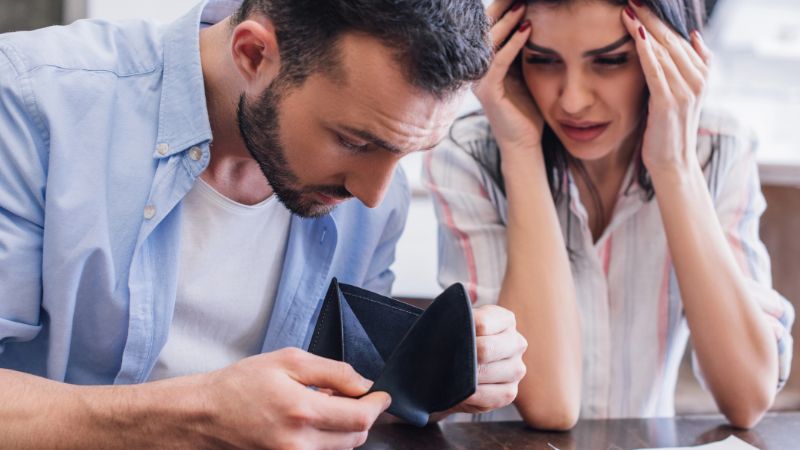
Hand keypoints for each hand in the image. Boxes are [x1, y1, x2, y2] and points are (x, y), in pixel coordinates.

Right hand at [201, 348, 390, 449]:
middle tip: (352, 396)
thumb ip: (332, 372)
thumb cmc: (241, 384)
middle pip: (356, 437)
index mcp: (301, 411)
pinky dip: (328, 441)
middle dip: (363, 416)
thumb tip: (363, 384)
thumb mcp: (288, 361)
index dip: (377, 406)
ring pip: (341, 449)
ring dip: (345, 429)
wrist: (204, 415)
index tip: (381, 395)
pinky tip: (313, 424)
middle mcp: (299, 443)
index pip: (360, 418)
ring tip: (324, 407)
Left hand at [451, 305, 527, 413]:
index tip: (445, 336)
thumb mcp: (455, 324)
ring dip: (464, 377)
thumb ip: (455, 320)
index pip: (481, 323)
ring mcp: (516, 369)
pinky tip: (460, 391)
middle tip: (443, 359)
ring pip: (485, 372)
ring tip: (451, 375)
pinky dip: (469, 395)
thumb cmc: (455, 342)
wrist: (457, 370)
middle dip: (461, 356)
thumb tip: (449, 328)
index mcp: (505, 320)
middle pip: (485, 349)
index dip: (459, 331)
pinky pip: (488, 396)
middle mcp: (516, 343)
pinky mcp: (510, 392)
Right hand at [473, 0, 543, 152]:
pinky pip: (498, 62)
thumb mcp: (525, 73)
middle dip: (500, 10)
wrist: (525, 144)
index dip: (501, 10)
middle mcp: (477, 70)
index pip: (489, 29)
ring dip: (507, 22)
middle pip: (484, 32)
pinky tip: (526, 30)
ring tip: (523, 6)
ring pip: (489, 44)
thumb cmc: (528, 110)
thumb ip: (523, 51)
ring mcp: (480, 81)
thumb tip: (534, 21)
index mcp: (485, 64)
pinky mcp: (488, 92)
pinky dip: (512, 44)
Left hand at [622, 2, 712, 176]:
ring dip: (644, 28)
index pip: (679, 39)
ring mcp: (685, 91)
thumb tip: (694, 36)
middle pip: (671, 39)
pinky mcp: (669, 103)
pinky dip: (645, 50)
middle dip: (650, 18)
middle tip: (632, 0)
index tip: (641, 4)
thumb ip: (687, 67)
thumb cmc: (669, 130)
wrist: (673, 164)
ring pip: (663, 50)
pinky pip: (655, 70)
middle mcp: (697, 80)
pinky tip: (633, 34)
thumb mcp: (681, 95)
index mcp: (701, 75)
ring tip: (627, 9)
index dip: (659, 20)